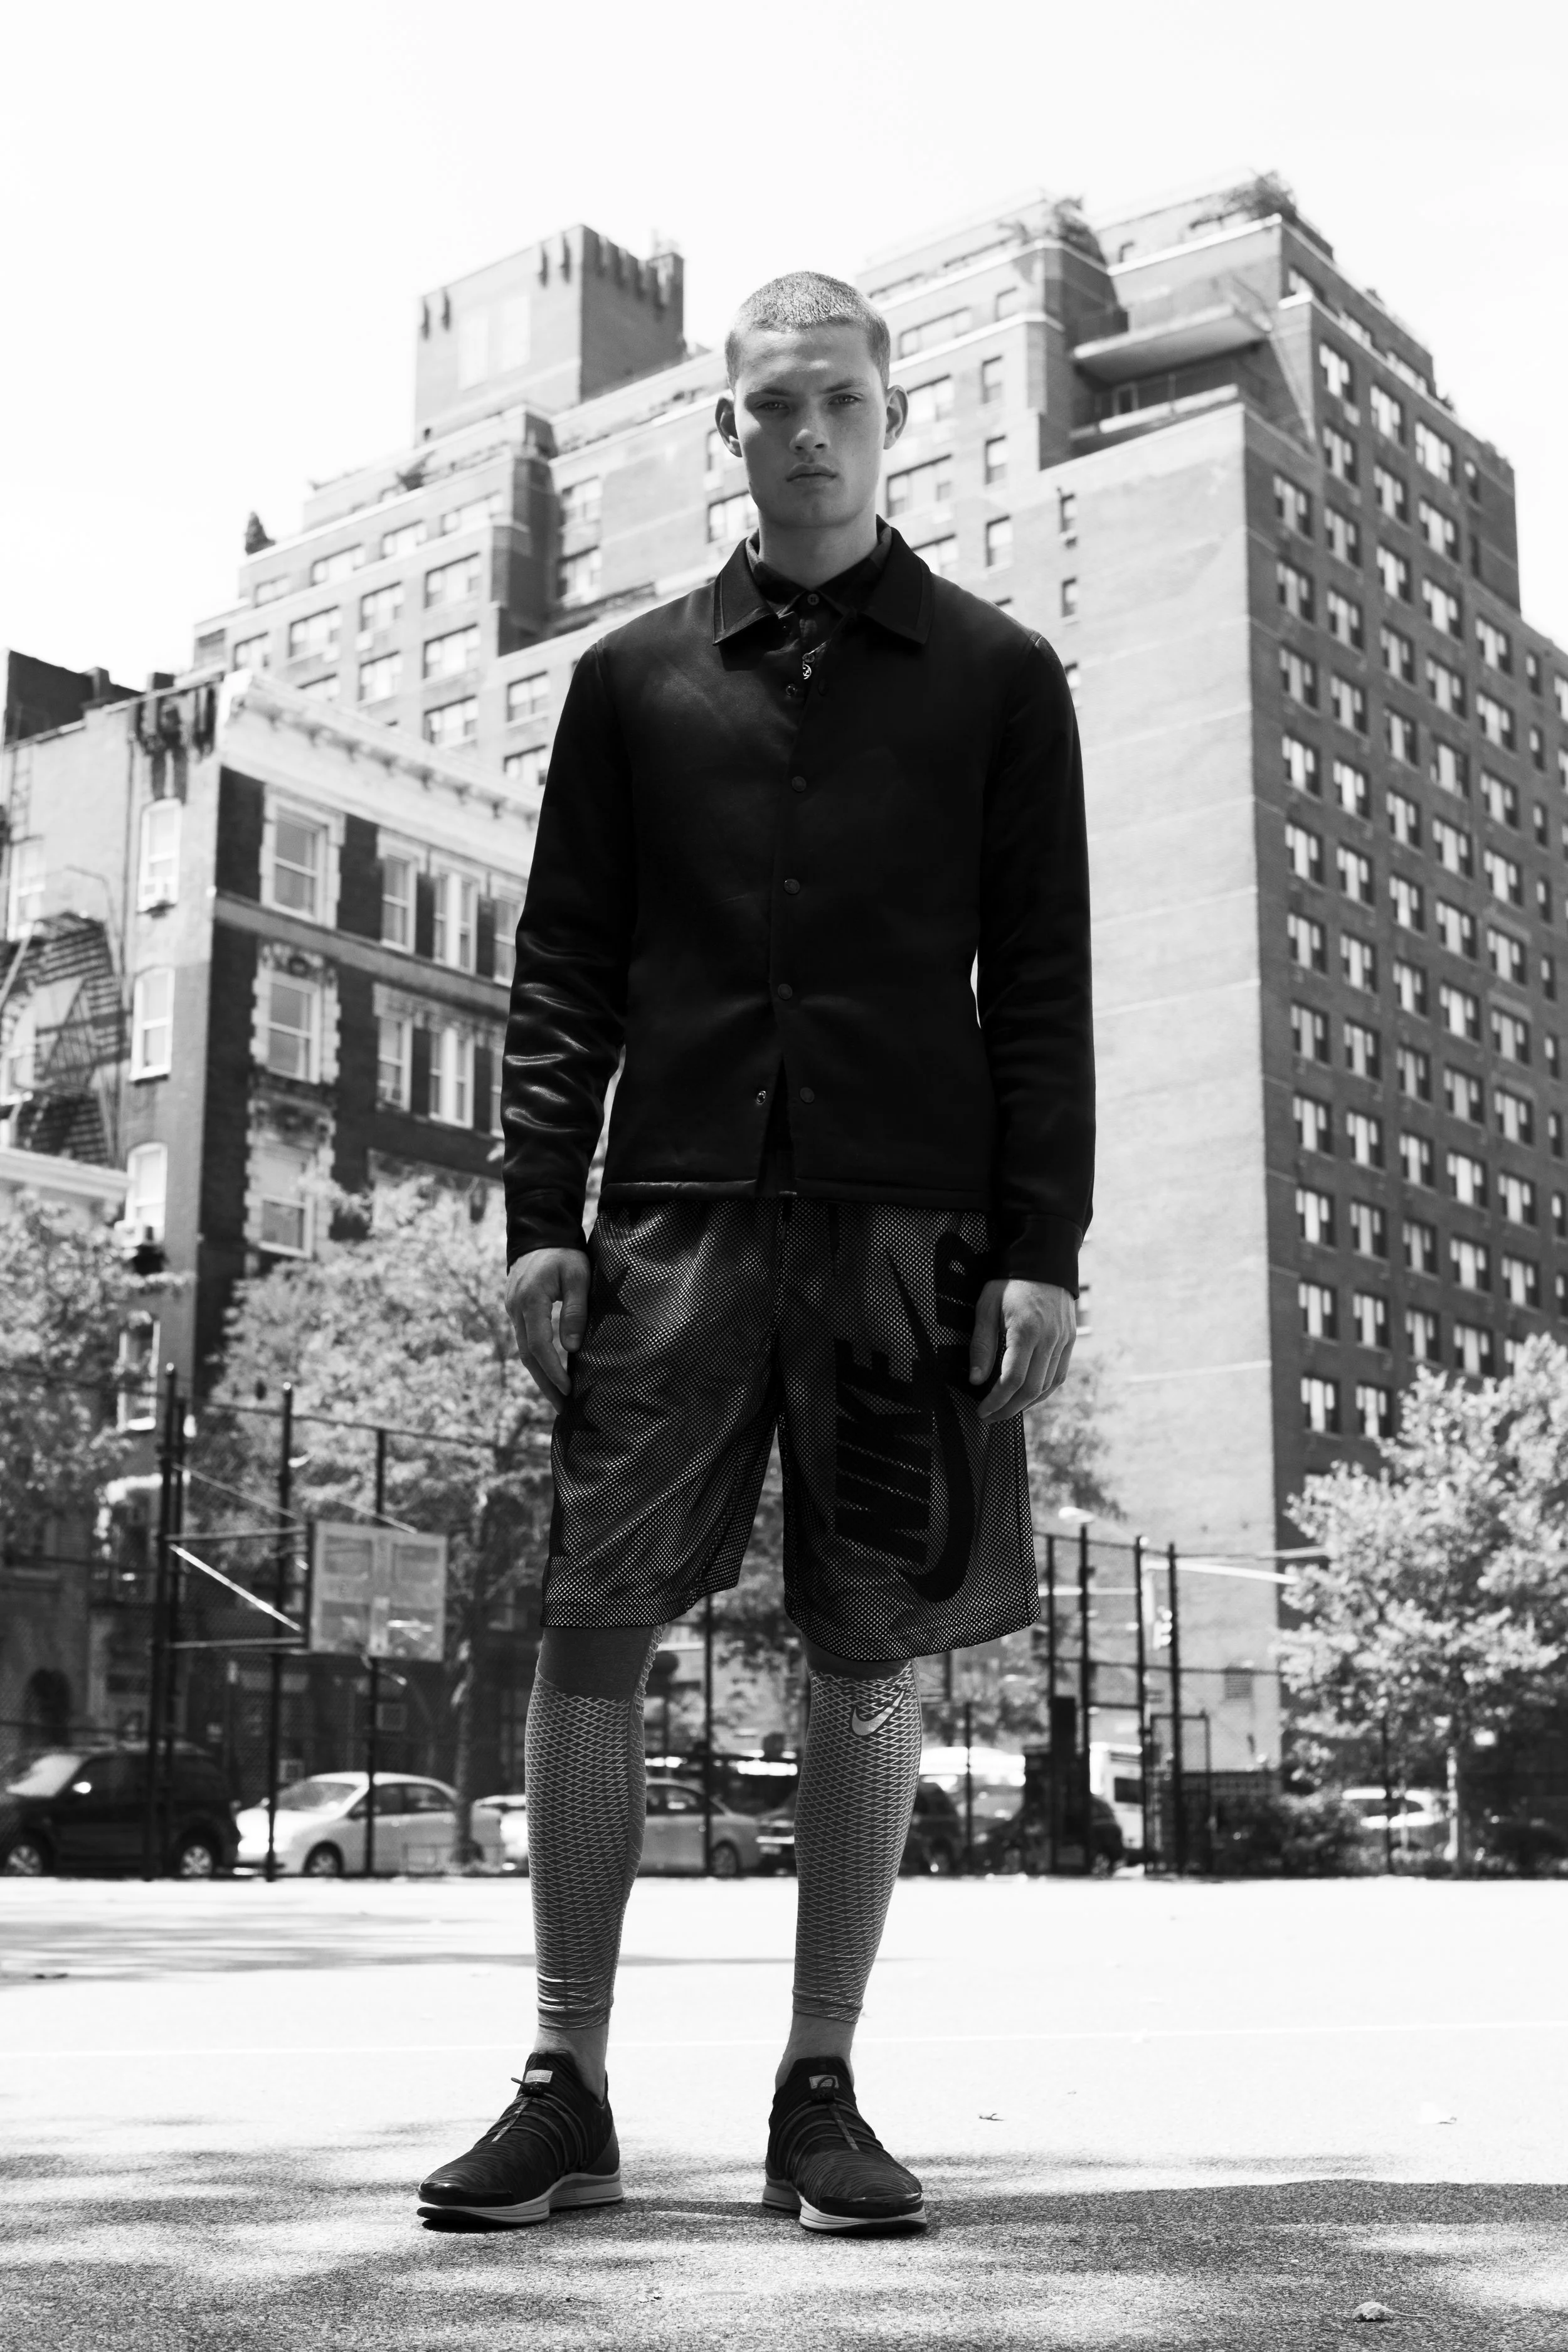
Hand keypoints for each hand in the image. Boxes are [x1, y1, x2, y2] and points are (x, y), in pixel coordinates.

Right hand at [506, 1247, 589, 1406]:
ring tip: (558, 1398)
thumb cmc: (563, 1254)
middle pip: (527, 1356)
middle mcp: (516, 1309)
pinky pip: (525, 1341)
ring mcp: (513, 1311)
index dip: (553, 1370)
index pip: (540, 1345)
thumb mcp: (577, 1276)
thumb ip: (574, 1310)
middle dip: (544, 1384)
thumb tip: (572, 1348)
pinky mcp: (516, 1312)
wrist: (539, 1235)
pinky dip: (537, 1360)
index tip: (568, 1389)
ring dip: (540, 1375)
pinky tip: (551, 1373)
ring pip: (524, 1351)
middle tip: (561, 1407)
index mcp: (530, 1300)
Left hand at [969, 1278, 1075, 1422]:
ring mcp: (1064, 1341)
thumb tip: (976, 1380)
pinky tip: (1028, 1396)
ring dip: (1026, 1404)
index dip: (996, 1401)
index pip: (1012, 1379)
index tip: (982, 1411)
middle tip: (990, 1417)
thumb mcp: (986, 1307)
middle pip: (1031, 1389)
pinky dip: (1043, 1391)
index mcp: (1026, 1330)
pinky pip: (1059, 1375)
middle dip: (1008, 1409)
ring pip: (1047, 1386)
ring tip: (1005, 1409)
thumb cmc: (1010, 1282)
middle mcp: (1049, 1339)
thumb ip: (981, 1345)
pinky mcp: (1071, 1340)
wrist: (1044, 1260)